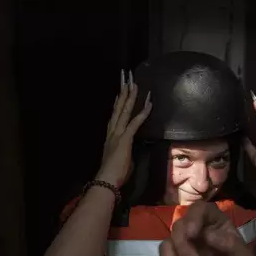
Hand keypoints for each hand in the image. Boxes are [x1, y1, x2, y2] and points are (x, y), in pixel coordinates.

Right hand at [96, 70, 151, 186]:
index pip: (115, 114)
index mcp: (110, 135)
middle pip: (118, 106)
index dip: (118, 101)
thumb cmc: (113, 173)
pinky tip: (149, 103)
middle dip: (123, 90)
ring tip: (134, 82)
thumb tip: (129, 150)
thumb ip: (124, 149)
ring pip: (125, 110)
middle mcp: (112, 130)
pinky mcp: (125, 138)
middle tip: (126, 75)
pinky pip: (135, 122)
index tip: (120, 90)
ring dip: (131, 95)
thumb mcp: (120, 157)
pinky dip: (143, 112)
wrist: (106, 180)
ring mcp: (118, 133)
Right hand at [158, 202, 255, 255]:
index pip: (200, 210)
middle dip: (183, 248)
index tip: (191, 233)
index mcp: (213, 224)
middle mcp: (194, 232)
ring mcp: (180, 248)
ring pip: (165, 247)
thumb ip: (231, 245)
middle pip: (178, 229)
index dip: (193, 218)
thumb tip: (209, 234)